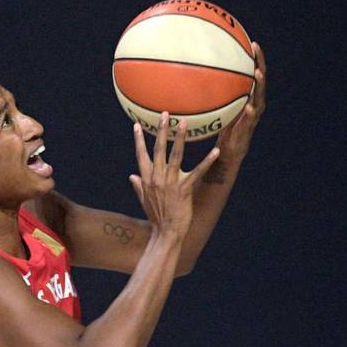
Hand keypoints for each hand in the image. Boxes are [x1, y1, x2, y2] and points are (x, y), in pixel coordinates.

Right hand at [129, 113, 219, 238]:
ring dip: (180, 137)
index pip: (141, 155)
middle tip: (164, 114)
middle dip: (161, 130)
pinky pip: (198, 171)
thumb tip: (131, 176)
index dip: (139, 140)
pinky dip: (207, 161)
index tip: (136, 125)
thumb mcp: (144, 200)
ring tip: (184, 122)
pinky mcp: (185, 188)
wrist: (166, 232)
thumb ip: (138, 185)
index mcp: (146, 178)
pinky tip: (215, 151)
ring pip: (176, 155)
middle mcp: (157, 177)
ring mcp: (171, 182)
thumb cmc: (156, 217)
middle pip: (158, 149)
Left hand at [215, 42, 266, 159]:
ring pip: (260, 98)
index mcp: (248, 98)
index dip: (255, 59)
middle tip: (256, 49)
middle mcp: (253, 104)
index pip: (253, 75)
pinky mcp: (248, 129)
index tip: (252, 43)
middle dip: (259, 64)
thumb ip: (210, 96)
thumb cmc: (220, 128)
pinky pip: (250, 119)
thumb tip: (193, 80)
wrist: (227, 153)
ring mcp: (253, 117)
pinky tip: (249, 106)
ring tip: (257, 73)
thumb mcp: (216, 109)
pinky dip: (250, 113)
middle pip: (260, 81)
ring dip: (260, 85)